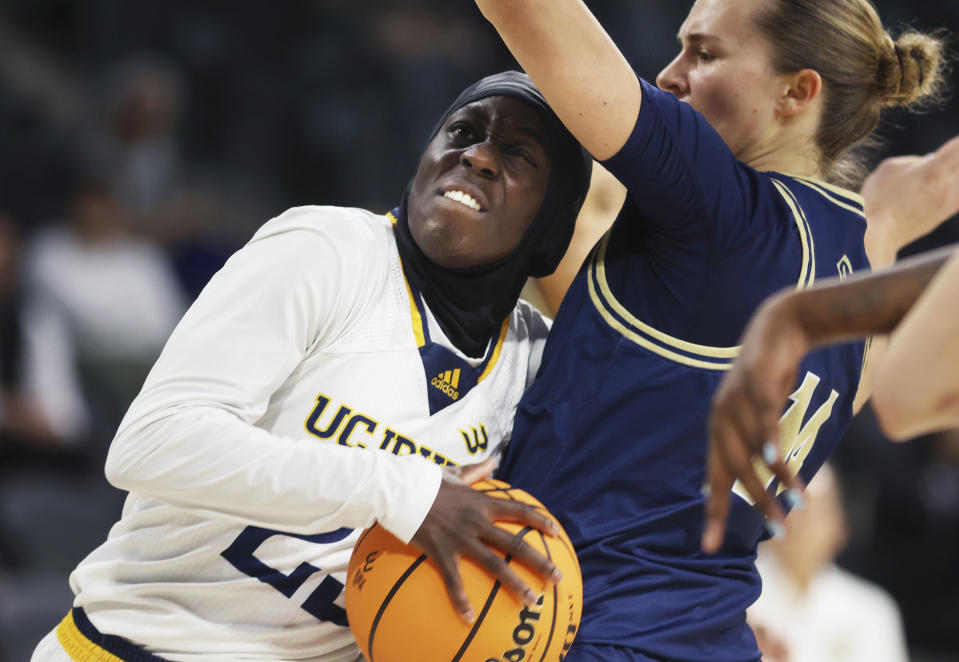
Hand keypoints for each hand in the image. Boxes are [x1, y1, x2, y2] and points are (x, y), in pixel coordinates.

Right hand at [410, 457, 561, 622]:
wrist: (399, 489)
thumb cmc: (426, 480)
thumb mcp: (455, 473)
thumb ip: (475, 471)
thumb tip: (492, 460)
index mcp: (481, 503)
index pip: (518, 511)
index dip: (539, 521)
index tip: (556, 533)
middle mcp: (476, 522)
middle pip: (515, 543)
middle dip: (539, 562)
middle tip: (557, 577)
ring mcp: (460, 538)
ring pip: (494, 564)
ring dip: (515, 584)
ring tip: (532, 601)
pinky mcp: (441, 552)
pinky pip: (454, 580)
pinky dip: (461, 600)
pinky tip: (469, 620)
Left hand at [702, 295, 805, 552]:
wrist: (779, 327)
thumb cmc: (770, 378)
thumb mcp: (760, 416)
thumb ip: (756, 446)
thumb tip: (759, 480)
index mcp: (719, 431)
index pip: (714, 479)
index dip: (713, 512)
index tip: (710, 547)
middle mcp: (721, 418)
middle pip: (736, 470)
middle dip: (758, 502)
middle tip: (780, 531)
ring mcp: (736, 399)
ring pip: (754, 449)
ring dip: (777, 478)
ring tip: (798, 503)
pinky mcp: (756, 382)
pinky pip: (763, 417)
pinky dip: (770, 440)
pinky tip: (779, 461)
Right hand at [862, 134, 958, 266]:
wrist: (876, 237)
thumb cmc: (877, 200)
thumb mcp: (888, 168)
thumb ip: (913, 161)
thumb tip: (929, 160)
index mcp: (934, 171)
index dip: (957, 145)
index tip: (952, 147)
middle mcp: (948, 187)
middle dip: (953, 161)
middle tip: (944, 161)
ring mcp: (949, 203)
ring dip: (952, 176)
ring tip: (932, 180)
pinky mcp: (944, 216)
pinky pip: (958, 197)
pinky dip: (953, 189)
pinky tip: (942, 188)